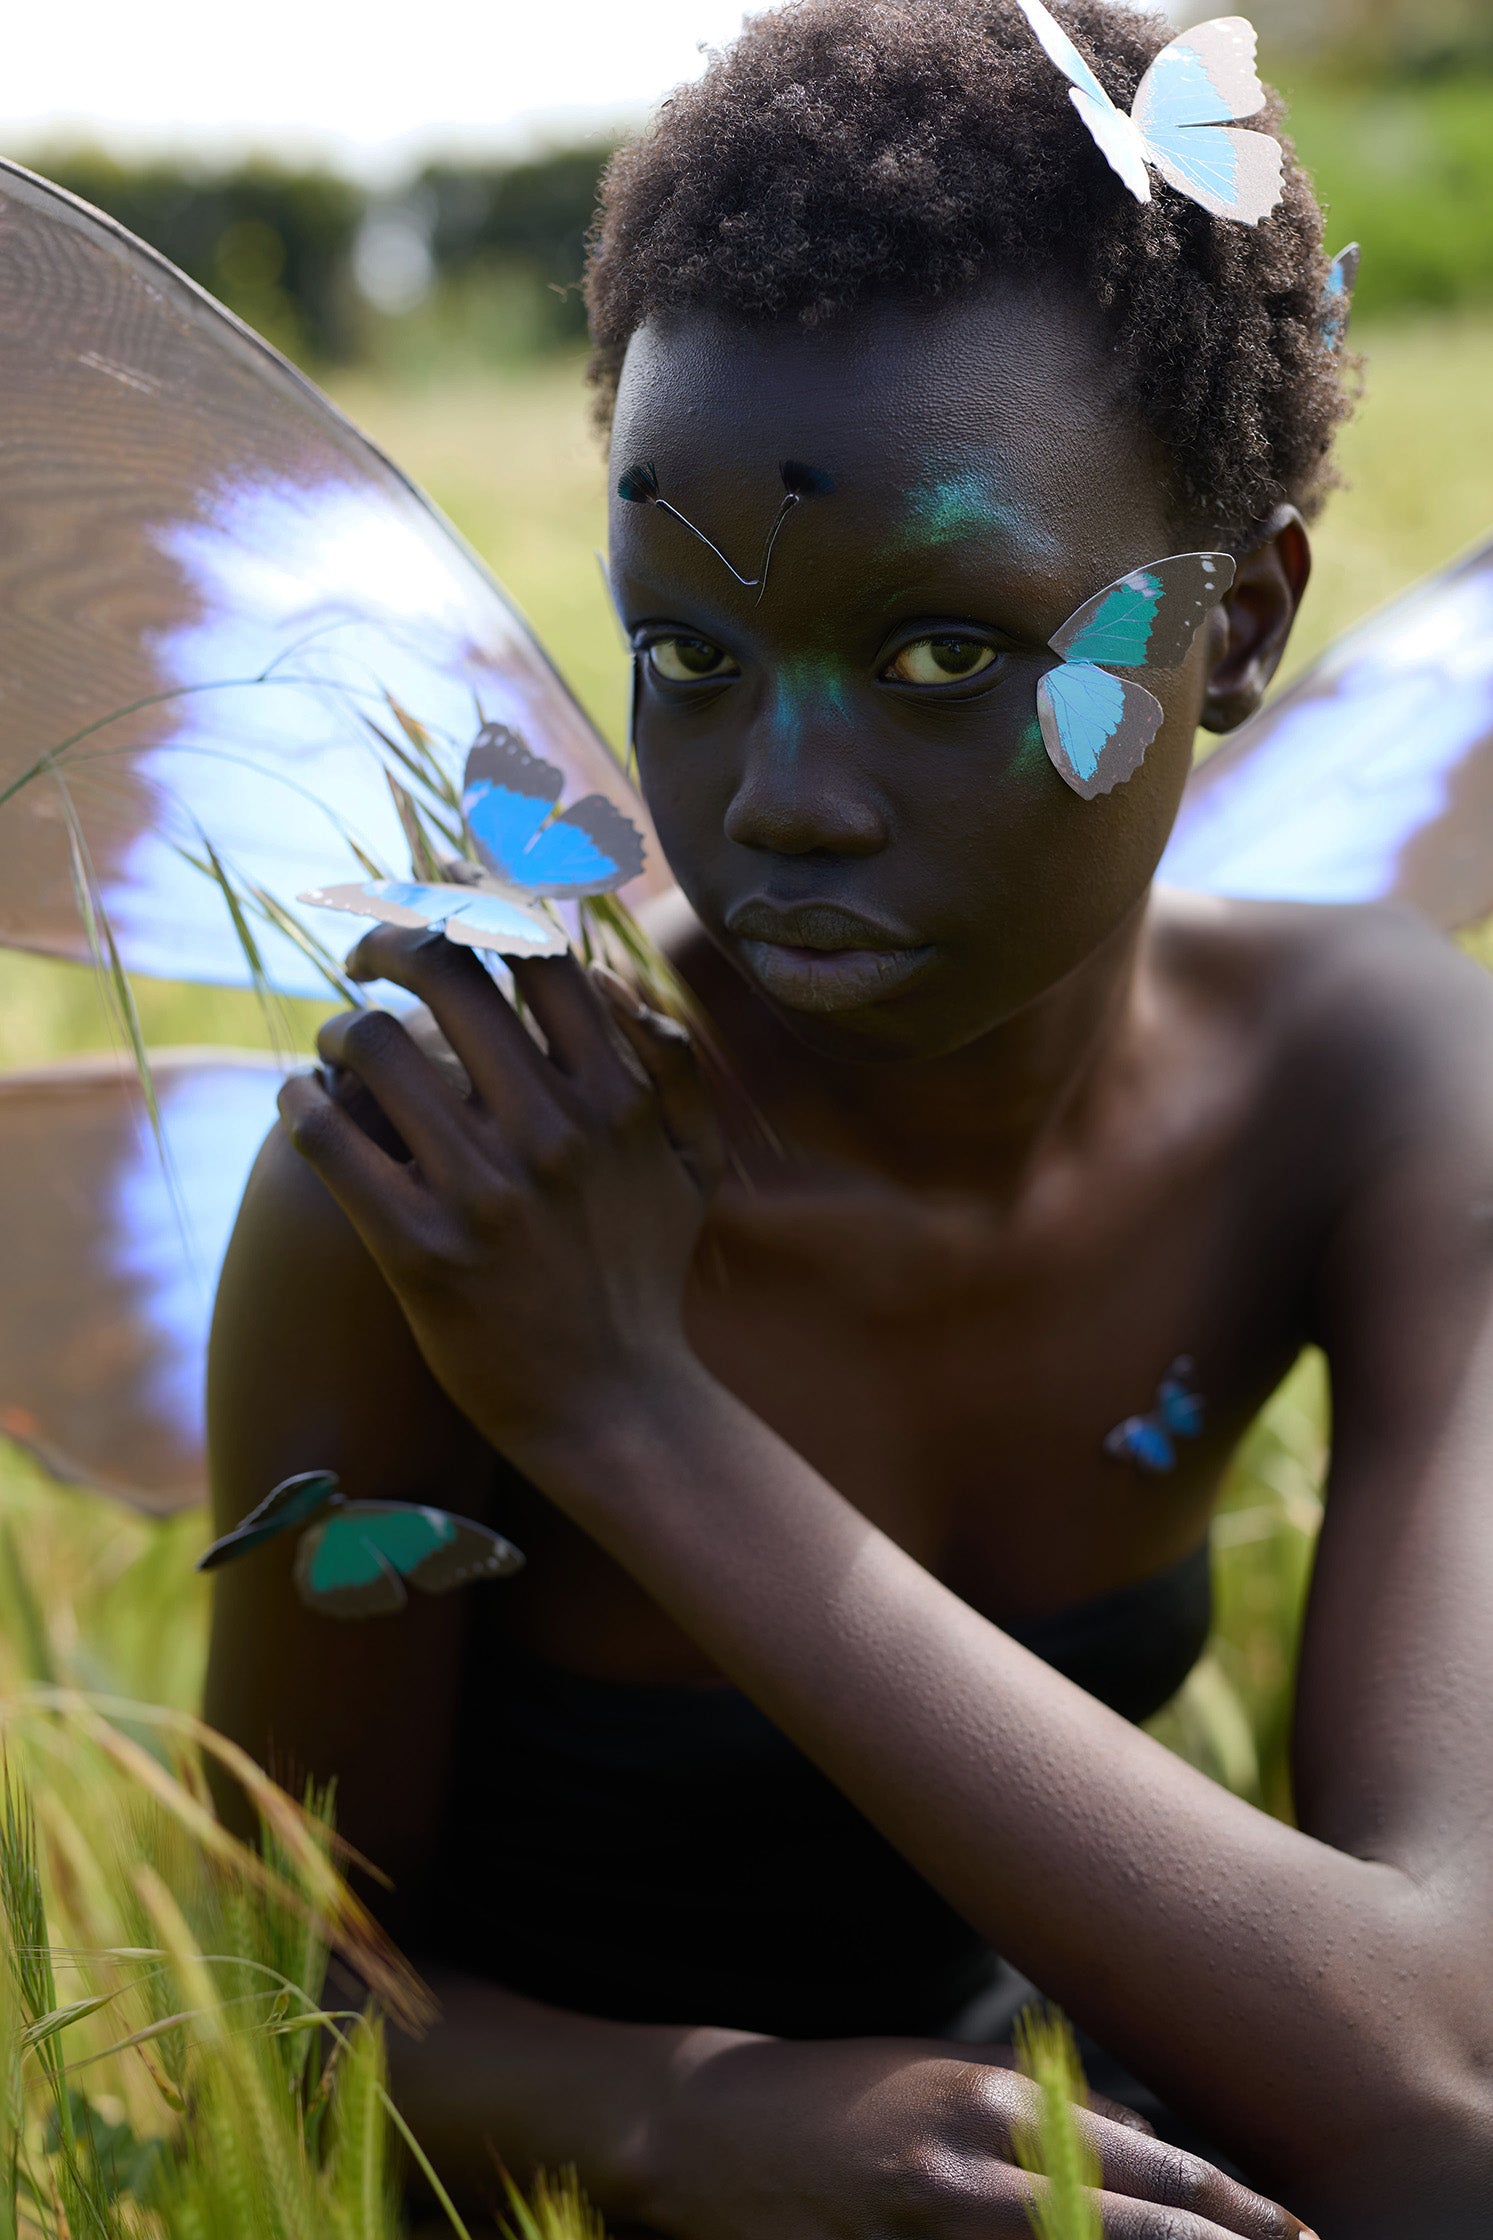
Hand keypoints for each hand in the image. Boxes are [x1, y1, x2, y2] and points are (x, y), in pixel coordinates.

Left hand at [278, 927, 719, 1463]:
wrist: (613, 1408)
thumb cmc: (645, 1277)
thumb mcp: (692, 1163)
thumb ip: (672, 1060)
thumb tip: (608, 976)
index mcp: (617, 1096)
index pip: (537, 948)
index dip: (477, 897)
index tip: (443, 895)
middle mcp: (552, 1132)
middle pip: (446, 970)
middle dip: (390, 939)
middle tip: (368, 954)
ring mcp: (484, 1192)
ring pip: (370, 1044)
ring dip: (339, 1027)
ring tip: (338, 1046)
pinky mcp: (420, 1251)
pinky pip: (329, 1136)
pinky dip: (301, 1101)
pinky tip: (303, 1102)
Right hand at [633, 2031, 1310, 2239]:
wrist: (710, 2130)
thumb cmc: (843, 2096)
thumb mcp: (946, 2077)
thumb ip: (1040, 2112)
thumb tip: (1142, 2151)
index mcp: (993, 2099)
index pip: (1143, 2158)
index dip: (1226, 2204)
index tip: (1293, 2232)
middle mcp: (972, 2161)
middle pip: (1126, 2225)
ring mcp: (928, 2224)